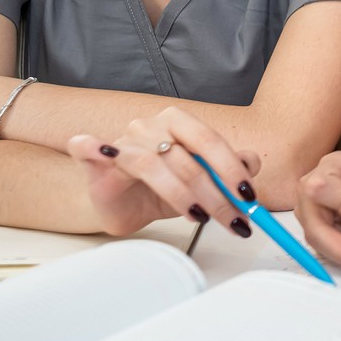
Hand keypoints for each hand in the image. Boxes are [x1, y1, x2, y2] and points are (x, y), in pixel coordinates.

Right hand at [65, 107, 263, 236]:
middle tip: (231, 218)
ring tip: (198, 217)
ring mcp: (122, 140)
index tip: (248, 195)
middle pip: (186, 156)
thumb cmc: (161, 190)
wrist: (122, 204)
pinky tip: (102, 153)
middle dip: (214, 193)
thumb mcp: (202, 183)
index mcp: (179, 123)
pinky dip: (93, 147)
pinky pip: (89, 148)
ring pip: (154, 164)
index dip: (231, 168)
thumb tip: (251, 165)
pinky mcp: (94, 158)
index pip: (210, 140)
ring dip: (181, 195)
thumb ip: (230, 170)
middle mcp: (151, 126)